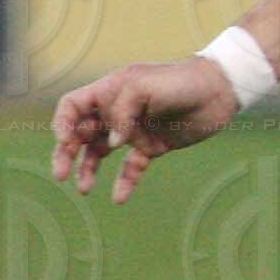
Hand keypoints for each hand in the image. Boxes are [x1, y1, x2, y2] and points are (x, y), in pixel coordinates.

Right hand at [50, 57, 240, 203]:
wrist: (219, 92)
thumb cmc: (181, 81)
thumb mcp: (144, 86)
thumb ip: (122, 112)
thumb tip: (112, 143)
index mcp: (109, 91)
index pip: (73, 106)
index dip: (62, 123)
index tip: (64, 141)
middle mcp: (117, 111)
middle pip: (81, 133)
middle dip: (67, 152)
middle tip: (61, 174)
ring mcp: (134, 130)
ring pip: (102, 152)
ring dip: (88, 169)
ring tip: (83, 188)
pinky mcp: (153, 146)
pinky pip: (132, 167)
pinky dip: (124, 182)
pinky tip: (118, 198)